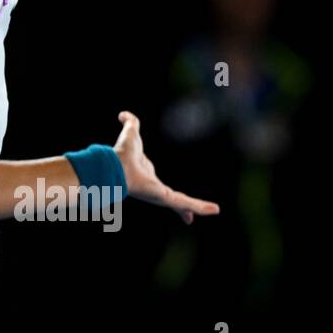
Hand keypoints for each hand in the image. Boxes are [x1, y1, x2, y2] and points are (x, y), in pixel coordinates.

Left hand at [112, 110, 220, 224]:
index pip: (161, 187)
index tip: (169, 196)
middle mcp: (154, 189)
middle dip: (183, 209)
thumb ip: (131, 123)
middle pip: (173, 200)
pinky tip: (215, 210)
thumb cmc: (122, 152)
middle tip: (189, 217)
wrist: (117, 166)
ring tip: (214, 210)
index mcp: (147, 177)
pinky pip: (186, 204)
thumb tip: (123, 114)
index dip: (167, 192)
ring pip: (183, 203)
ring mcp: (160, 196)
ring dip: (198, 208)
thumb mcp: (132, 133)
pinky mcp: (166, 199)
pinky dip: (201, 207)